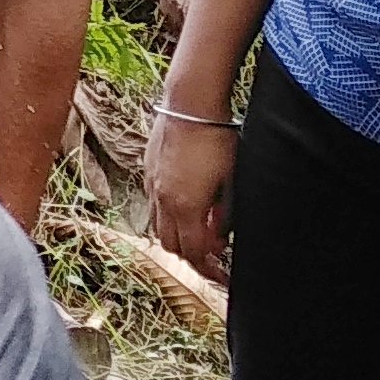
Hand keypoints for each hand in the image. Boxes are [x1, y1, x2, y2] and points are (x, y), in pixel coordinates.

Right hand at [143, 108, 239, 281]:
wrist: (190, 102)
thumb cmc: (217, 138)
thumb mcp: (231, 180)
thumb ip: (225, 213)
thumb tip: (220, 236)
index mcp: (185, 207)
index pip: (194, 253)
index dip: (210, 269)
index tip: (224, 276)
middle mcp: (163, 201)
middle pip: (173, 246)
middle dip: (194, 256)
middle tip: (216, 254)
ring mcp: (153, 185)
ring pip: (160, 228)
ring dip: (179, 237)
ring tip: (201, 229)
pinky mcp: (149, 170)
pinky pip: (155, 206)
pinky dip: (170, 216)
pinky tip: (188, 204)